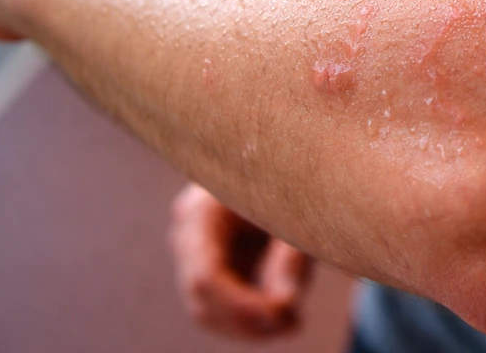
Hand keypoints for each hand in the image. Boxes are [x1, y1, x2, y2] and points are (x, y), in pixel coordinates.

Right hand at [169, 184, 312, 339]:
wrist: (283, 159)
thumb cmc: (290, 177)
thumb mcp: (296, 211)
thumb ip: (290, 257)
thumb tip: (284, 308)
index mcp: (202, 209)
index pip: (205, 275)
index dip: (238, 305)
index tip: (280, 315)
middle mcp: (189, 232)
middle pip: (202, 296)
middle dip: (245, 320)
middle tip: (292, 324)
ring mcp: (194, 249)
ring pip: (207, 308)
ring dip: (248, 326)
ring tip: (292, 322)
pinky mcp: (209, 262)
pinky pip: (219, 302)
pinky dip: (250, 318)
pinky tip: (285, 319)